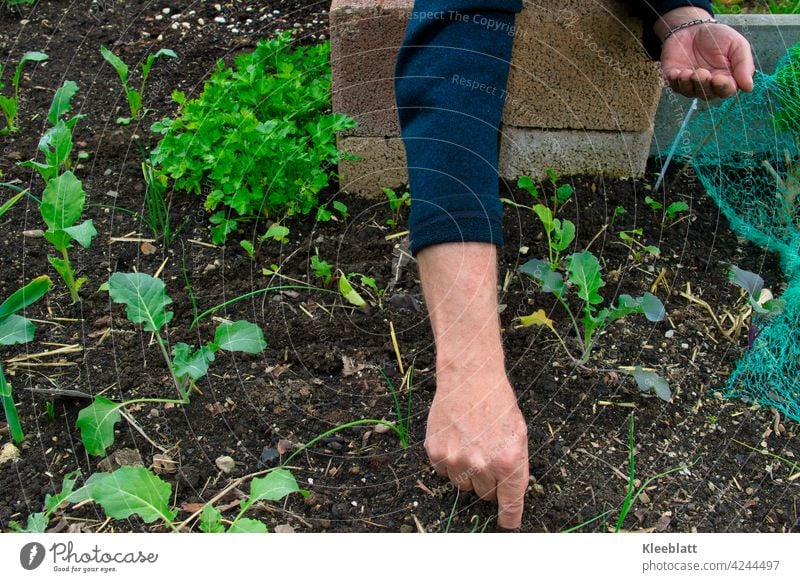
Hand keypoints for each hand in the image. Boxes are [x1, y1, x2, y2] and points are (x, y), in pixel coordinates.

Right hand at [416, 242, 528, 529]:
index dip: (509, 517)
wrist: (470, 377)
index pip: (510, 504)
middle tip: (488, 456)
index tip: (508, 524)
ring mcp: (457, 461)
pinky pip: (443, 472)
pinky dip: (449, 461)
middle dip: (489, 481)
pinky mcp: (437, 453)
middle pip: (485, 495)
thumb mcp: (519, 434)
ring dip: (468, 472)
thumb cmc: (497, 402)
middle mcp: (483, 465)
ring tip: (471, 443)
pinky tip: (456, 439)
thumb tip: (508, 495)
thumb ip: (515, 466)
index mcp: (509, 462)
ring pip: (463, 485)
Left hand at [660, 22, 754, 99]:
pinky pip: (673, 87)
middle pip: (707, 95)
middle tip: (701, 72)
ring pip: (689, 93)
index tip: (717, 78)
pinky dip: (674, 82)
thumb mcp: (737, 45)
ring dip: (687, 84)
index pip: (726, 91)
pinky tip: (676, 72)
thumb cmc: (717, 36)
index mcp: (726, 78)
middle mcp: (708, 84)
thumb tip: (749, 87)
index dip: (722, 87)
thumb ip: (743, 64)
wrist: (692, 27)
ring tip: (687, 72)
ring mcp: (690, 83)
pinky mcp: (674, 79)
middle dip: (703, 84)